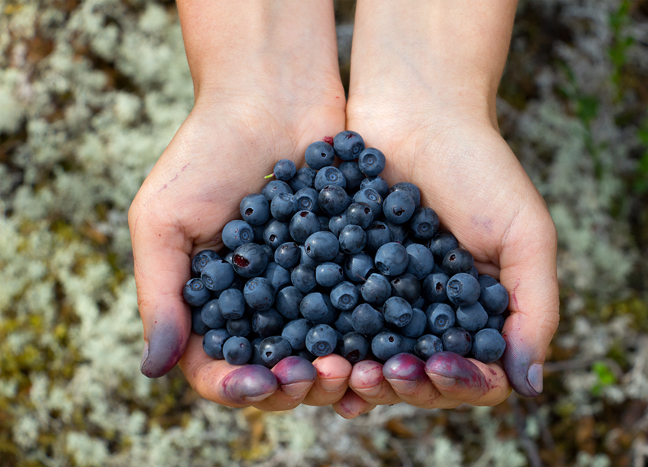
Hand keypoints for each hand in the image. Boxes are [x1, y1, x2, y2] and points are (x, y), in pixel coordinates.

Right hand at [128, 0, 352, 409]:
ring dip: (337, 370)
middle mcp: (260, 305)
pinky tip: (386, 347)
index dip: (237, 385)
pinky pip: (361, 312)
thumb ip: (160, 294)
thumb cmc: (206, 152)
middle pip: (276, 370)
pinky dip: (372, 336)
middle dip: (296, 385)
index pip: (217, 366)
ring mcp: (307, 288)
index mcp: (210, 304)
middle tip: (317, 375)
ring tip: (354, 366)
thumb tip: (154, 370)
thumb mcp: (163, 219)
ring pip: (322, 351)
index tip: (259, 382)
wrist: (272, 94)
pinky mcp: (348, 265)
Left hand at [332, 0, 558, 417]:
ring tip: (345, 372)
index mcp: (479, 313)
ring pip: (374, 358)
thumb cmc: (480, 168)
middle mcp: (432, 315)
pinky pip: (333, 322)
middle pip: (420, 376)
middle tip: (378, 375)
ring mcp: (385, 299)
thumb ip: (536, 308)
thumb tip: (532, 387)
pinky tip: (314, 357)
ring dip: (361, 374)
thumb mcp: (525, 234)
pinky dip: (325, 345)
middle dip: (402, 385)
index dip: (457, 382)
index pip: (475, 374)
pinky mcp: (344, 278)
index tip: (435, 368)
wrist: (416, 109)